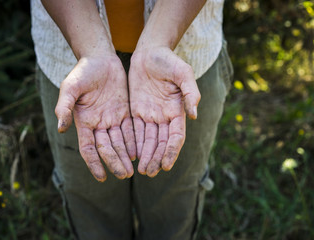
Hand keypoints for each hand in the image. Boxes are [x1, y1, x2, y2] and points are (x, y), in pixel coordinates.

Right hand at [55, 55, 135, 181]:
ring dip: (125, 156)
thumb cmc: (82, 72)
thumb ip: (64, 106)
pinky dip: (133, 141)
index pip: (89, 149)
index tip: (102, 177)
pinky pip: (130, 129)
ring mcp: (112, 118)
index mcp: (83, 122)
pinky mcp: (124, 111)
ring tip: (133, 170)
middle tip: (125, 175)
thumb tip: (61, 128)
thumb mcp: (70, 87)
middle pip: (107, 148)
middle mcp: (98, 124)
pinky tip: (139, 152)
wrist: (100, 57)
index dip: (94, 163)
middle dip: (114, 162)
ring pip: (119, 142)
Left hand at [129, 47, 200, 176]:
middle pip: (161, 142)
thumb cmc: (168, 61)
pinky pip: (135, 130)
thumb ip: (190, 93)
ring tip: (141, 170)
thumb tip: (194, 115)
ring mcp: (150, 114)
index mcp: (177, 110)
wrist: (149, 52)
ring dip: (146, 155)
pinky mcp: (137, 110)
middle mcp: (164, 116)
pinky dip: (135, 143)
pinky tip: (131, 155)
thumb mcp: (183, 73)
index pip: (175, 136)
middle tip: (149, 173)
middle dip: (156, 158)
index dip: (171, 151)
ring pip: (148, 140)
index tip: (165, 165)